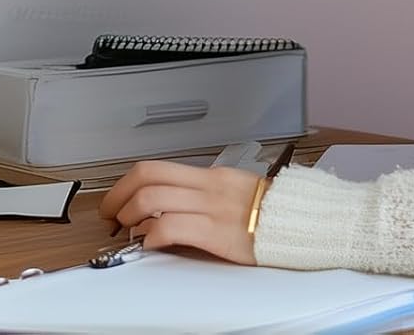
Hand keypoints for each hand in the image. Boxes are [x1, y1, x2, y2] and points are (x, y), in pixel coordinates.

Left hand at [99, 159, 261, 262]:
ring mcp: (210, 207)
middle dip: (119, 195)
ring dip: (130, 215)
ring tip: (129, 229)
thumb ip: (204, 194)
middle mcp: (206, 186)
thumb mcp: (235, 192)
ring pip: (153, 199)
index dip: (127, 182)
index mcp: (209, 176)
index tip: (116, 198)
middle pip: (147, 177)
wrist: (302, 222)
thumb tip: (174, 205)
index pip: (157, 168)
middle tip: (111, 213)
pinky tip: (150, 244)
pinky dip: (152, 235)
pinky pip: (173, 227)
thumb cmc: (273, 212)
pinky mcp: (217, 233)